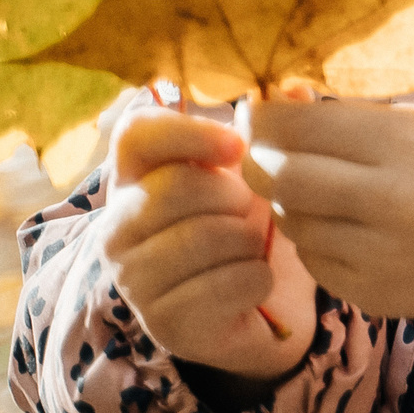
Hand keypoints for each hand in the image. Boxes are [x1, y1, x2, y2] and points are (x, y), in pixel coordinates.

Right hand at [102, 106, 317, 382]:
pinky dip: (258, 278)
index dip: (189, 132)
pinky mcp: (163, 322)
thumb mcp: (254, 172)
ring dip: (249, 240)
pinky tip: (252, 280)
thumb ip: (273, 128)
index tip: (237, 145)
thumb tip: (297, 90)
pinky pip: (229, 282)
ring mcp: (133, 279)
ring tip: (249, 246)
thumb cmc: (244, 226)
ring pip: (204, 237)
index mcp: (132, 177)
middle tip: (247, 212)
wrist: (253, 308)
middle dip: (234, 197)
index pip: (136, 134)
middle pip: (177, 187)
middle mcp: (116, 226)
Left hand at [245, 96, 413, 349]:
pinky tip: (345, 225)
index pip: (301, 126)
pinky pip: (314, 261)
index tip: (257, 109)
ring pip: (292, 221)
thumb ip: (353, 116)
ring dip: (289, 200)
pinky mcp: (375, 296)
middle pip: (282, 177)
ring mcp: (382, 257)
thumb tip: (276, 103)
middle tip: (259, 150)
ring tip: (316, 185)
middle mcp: (393, 202)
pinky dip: (316, 239)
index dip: (265, 115)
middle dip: (259, 160)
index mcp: (408, 144)